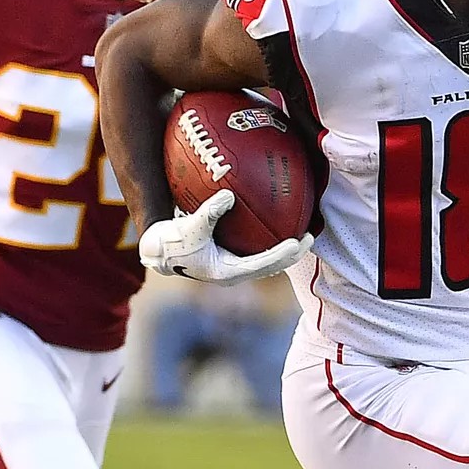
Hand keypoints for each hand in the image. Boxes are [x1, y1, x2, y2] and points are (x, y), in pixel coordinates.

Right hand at [138, 189, 310, 282]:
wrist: (158, 252)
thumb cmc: (172, 242)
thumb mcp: (189, 226)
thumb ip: (209, 212)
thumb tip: (230, 196)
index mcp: (227, 272)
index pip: (263, 265)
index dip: (283, 254)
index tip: (298, 242)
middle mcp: (234, 272)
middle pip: (272, 266)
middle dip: (292, 253)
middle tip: (309, 236)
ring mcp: (233, 267)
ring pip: (266, 260)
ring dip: (284, 249)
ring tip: (301, 231)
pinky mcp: (229, 259)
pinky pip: (255, 250)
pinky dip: (267, 239)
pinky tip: (275, 220)